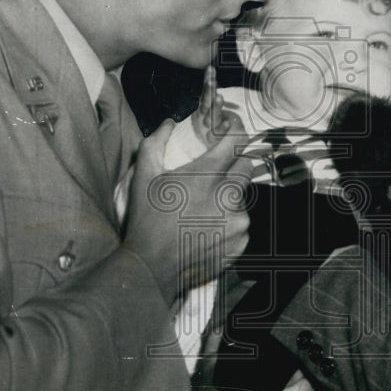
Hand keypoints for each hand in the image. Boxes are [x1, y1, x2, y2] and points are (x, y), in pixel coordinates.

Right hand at [123, 112, 251, 304]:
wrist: (152, 267)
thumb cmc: (146, 220)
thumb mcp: (143, 176)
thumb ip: (156, 142)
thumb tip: (170, 122)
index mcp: (206, 177)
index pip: (236, 141)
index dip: (235, 128)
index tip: (230, 125)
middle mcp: (227, 197)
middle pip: (247, 165)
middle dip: (234, 160)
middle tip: (217, 167)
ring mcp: (237, 222)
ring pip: (244, 195)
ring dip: (229, 194)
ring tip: (205, 204)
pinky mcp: (240, 241)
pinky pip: (242, 221)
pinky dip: (230, 219)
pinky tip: (208, 225)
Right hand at [191, 66, 229, 148]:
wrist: (208, 147)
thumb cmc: (211, 123)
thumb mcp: (210, 106)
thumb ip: (210, 88)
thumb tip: (211, 68)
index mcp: (202, 108)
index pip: (205, 92)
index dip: (208, 82)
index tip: (211, 70)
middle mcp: (204, 117)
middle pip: (206, 103)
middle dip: (209, 92)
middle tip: (212, 82)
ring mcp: (208, 128)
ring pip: (211, 116)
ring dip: (215, 107)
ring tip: (219, 97)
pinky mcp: (213, 139)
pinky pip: (217, 132)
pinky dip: (223, 127)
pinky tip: (229, 122)